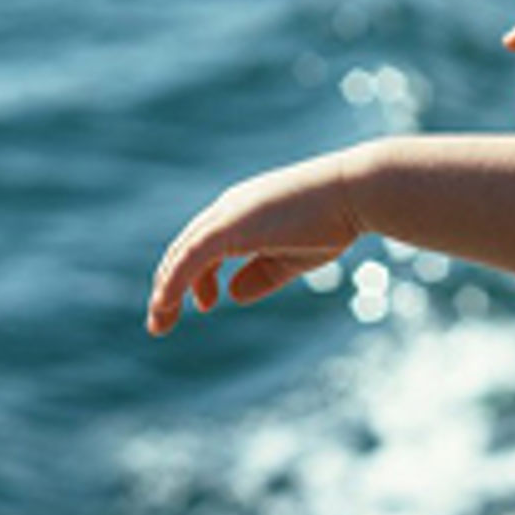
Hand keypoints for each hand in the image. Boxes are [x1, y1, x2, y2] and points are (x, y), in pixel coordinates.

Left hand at [147, 153, 359, 335]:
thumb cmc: (334, 220)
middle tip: (162, 322)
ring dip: (165, 290)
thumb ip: (261, 275)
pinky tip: (166, 307)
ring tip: (160, 322)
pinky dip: (173, 285)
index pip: (205, 244)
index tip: (206, 303)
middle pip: (185, 248)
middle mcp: (230, 208)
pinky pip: (189, 260)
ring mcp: (229, 215)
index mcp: (245, 211)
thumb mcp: (294, 257)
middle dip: (169, 286)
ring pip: (181, 255)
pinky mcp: (229, 226)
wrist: (354, 192)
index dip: (197, 276)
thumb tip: (232, 294)